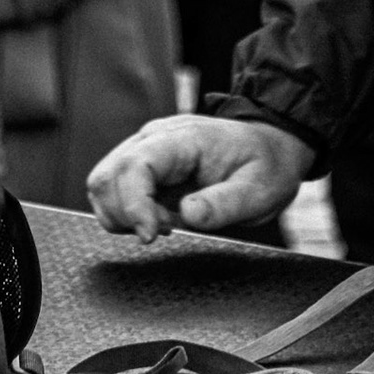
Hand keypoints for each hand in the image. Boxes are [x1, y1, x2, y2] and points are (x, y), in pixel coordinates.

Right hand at [87, 115, 313, 242]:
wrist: (270, 148)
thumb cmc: (265, 165)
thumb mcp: (259, 191)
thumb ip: (224, 204)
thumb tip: (187, 215)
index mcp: (184, 138)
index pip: (135, 164)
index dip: (133, 204)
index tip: (151, 235)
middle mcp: (156, 138)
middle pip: (107, 175)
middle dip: (125, 215)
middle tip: (166, 229)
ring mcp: (146, 150)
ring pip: (103, 183)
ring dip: (123, 215)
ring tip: (166, 224)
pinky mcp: (144, 166)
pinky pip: (114, 189)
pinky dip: (126, 213)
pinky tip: (158, 219)